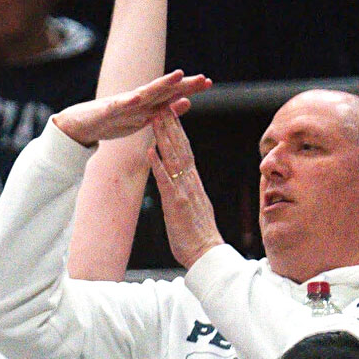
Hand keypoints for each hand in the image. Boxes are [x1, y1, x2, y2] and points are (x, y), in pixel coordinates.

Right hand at [53, 66, 209, 149]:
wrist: (78, 126)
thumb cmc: (111, 122)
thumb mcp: (143, 119)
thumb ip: (164, 110)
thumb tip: (188, 102)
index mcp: (147, 105)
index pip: (171, 94)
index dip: (189, 88)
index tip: (208, 82)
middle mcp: (137, 101)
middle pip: (164, 91)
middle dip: (183, 85)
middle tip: (203, 78)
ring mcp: (122, 104)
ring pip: (145, 94)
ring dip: (161, 85)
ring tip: (177, 76)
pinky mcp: (106, 111)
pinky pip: (118, 106)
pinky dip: (128, 101)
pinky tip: (137, 97)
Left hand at [149, 113, 222, 268]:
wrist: (207, 254)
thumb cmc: (197, 236)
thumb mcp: (190, 208)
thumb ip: (183, 192)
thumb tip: (176, 182)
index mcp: (193, 183)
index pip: (185, 150)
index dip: (177, 131)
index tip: (170, 114)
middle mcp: (191, 183)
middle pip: (181, 147)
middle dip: (171, 125)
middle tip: (162, 104)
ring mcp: (185, 192)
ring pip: (174, 158)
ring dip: (165, 137)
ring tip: (156, 117)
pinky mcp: (177, 204)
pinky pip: (166, 182)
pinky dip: (159, 166)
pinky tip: (151, 152)